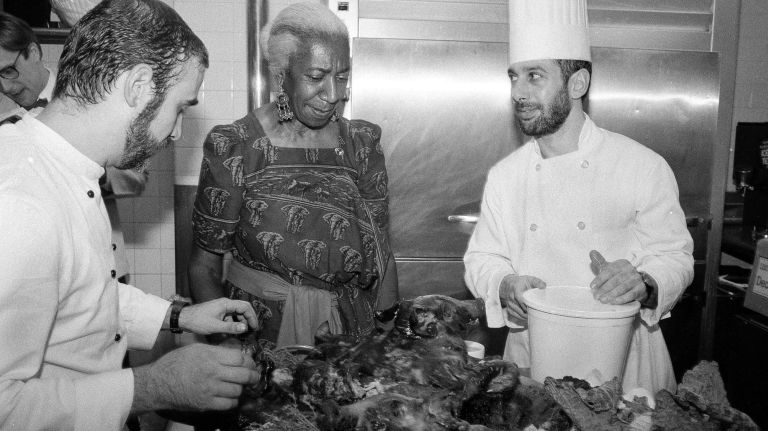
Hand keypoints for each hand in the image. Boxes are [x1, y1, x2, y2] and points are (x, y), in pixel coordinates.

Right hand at [132, 343, 258, 411]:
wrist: (158, 384)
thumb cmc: (175, 364)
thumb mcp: (196, 349)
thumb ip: (216, 352)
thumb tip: (236, 356)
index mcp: (210, 356)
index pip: (240, 358)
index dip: (249, 362)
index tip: (250, 364)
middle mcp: (213, 372)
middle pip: (244, 375)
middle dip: (253, 376)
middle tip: (254, 377)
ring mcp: (210, 389)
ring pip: (238, 390)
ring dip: (240, 389)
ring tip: (238, 386)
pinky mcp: (206, 404)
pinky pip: (229, 404)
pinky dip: (232, 401)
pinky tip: (229, 396)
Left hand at [179, 298, 259, 334]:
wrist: (183, 318)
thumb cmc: (198, 321)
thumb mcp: (215, 326)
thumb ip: (231, 328)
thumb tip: (245, 328)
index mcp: (226, 304)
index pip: (245, 307)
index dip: (252, 317)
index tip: (255, 327)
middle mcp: (225, 303)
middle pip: (243, 308)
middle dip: (249, 318)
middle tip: (252, 329)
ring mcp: (222, 307)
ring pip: (237, 312)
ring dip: (241, 321)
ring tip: (244, 332)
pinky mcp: (218, 312)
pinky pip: (230, 316)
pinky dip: (234, 322)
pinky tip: (233, 331)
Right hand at [499, 274, 545, 324]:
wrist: (508, 284)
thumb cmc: (520, 282)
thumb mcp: (529, 279)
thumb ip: (537, 282)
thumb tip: (543, 286)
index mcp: (517, 290)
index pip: (522, 301)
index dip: (529, 306)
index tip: (536, 308)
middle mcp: (511, 297)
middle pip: (522, 308)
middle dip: (530, 312)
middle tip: (538, 313)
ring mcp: (509, 303)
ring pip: (519, 313)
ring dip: (526, 316)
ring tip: (534, 316)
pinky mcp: (509, 308)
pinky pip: (515, 315)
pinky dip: (521, 318)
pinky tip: (527, 317)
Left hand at [589, 250, 645, 304]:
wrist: (638, 284)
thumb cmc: (619, 276)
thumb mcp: (610, 268)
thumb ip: (600, 262)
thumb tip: (591, 252)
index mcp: (622, 264)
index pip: (609, 271)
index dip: (599, 279)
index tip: (592, 287)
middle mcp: (630, 270)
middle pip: (615, 280)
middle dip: (604, 289)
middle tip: (596, 296)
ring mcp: (637, 279)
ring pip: (623, 288)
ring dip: (611, 295)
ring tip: (603, 300)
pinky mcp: (641, 288)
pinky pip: (631, 294)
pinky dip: (621, 299)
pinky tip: (613, 302)